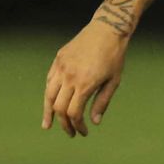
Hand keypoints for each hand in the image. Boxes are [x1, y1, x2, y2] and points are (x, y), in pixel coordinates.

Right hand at [43, 21, 127, 136]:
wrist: (106, 30)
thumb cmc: (114, 57)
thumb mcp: (114, 82)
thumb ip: (102, 102)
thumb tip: (94, 122)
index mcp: (85, 84)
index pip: (74, 113)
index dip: (77, 126)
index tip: (83, 132)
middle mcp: (69, 77)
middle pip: (59, 108)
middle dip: (64, 124)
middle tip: (70, 133)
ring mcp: (61, 67)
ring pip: (49, 95)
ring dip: (48, 112)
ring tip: (49, 124)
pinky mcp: (58, 60)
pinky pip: (49, 81)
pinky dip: (50, 95)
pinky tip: (51, 103)